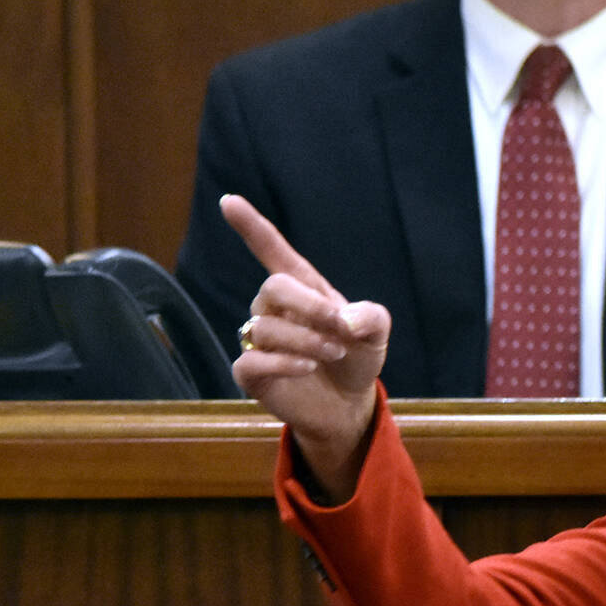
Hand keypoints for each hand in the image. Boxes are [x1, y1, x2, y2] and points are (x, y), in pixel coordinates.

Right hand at [221, 193, 389, 499]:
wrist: (349, 404)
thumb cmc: (357, 357)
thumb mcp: (376, 332)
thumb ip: (369, 316)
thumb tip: (343, 318)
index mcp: (304, 289)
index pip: (272, 251)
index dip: (252, 227)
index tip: (228, 201)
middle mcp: (275, 309)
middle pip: (273, 287)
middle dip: (309, 305)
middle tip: (338, 327)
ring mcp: (260, 340)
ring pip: (268, 328)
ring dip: (307, 341)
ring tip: (333, 353)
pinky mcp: (251, 373)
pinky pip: (252, 360)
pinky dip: (284, 363)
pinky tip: (308, 368)